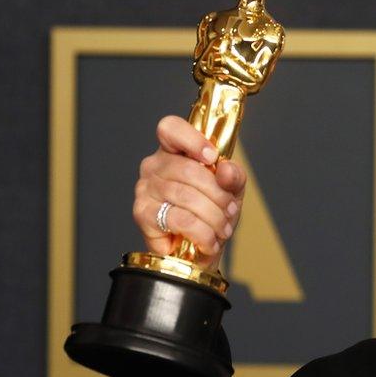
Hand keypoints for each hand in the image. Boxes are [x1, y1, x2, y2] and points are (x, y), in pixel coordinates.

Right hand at [133, 116, 246, 269]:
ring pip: (186, 196)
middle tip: (230, 211)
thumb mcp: (231, 190)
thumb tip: (226, 170)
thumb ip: (234, 176)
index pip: (170, 128)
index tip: (212, 157)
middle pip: (188, 169)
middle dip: (218, 194)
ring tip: (223, 228)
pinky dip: (202, 233)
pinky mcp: (142, 213)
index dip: (192, 139)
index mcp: (174, 150)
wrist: (202, 248)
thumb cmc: (213, 212)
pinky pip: (179, 219)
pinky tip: (209, 241)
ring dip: (214, 217)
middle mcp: (154, 166)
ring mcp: (144, 188)